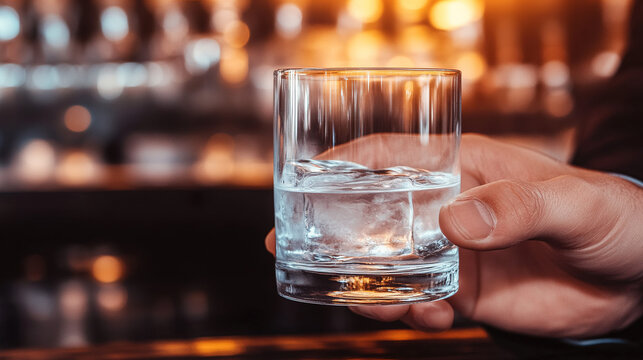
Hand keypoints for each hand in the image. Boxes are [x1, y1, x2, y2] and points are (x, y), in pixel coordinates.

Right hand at [265, 134, 642, 337]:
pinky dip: (410, 312)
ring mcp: (452, 252)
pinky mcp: (465, 291)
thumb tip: (454, 225)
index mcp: (462, 168)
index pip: (392, 155)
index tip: (302, 176)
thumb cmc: (611, 217)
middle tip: (288, 246)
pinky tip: (427, 316)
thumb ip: (518, 208)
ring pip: (388, 263)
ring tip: (367, 299)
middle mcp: (446, 207)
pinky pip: (421, 302)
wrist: (638, 277)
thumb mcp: (572, 203)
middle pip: (373, 213)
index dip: (344, 163)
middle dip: (330, 229)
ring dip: (366, 281)